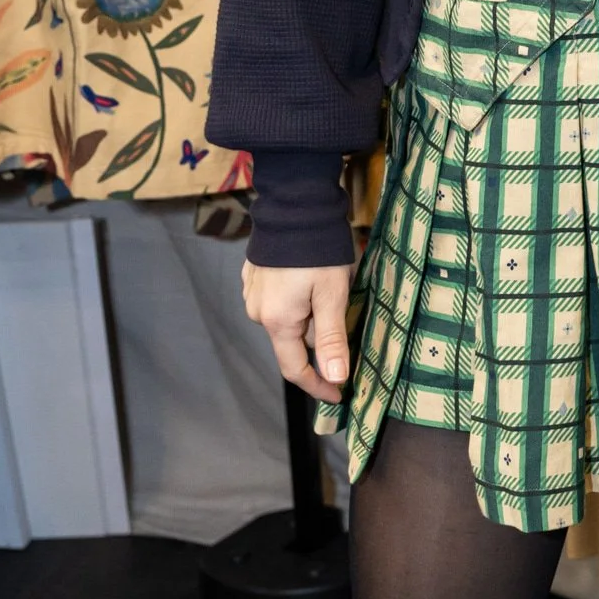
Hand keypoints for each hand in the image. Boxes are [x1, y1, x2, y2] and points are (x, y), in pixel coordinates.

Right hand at [241, 261, 353, 399]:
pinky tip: (310, 279)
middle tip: (346, 315)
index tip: (338, 394)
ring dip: (309, 315)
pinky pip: (278, 300)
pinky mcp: (254, 276)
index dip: (318, 385)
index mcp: (277, 322)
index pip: (295, 369)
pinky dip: (297, 298)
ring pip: (287, 319)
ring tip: (328, 288)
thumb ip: (332, 339)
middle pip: (294, 341)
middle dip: (319, 337)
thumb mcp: (332, 295)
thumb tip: (335, 378)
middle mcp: (258, 312)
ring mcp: (253, 293)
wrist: (294, 204)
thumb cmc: (317, 250)